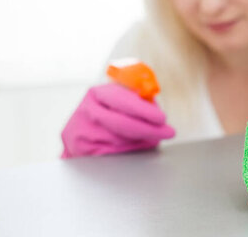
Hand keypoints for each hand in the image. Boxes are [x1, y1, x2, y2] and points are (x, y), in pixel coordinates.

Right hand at [61, 83, 175, 157]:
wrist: (80, 133)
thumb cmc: (107, 114)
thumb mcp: (121, 101)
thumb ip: (138, 101)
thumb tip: (156, 108)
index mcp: (97, 93)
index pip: (122, 100)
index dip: (144, 110)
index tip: (162, 118)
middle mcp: (86, 111)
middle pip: (120, 123)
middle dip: (148, 129)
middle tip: (167, 132)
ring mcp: (81, 132)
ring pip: (118, 140)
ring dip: (141, 141)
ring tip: (153, 139)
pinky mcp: (80, 151)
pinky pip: (110, 154)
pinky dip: (128, 152)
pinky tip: (138, 148)